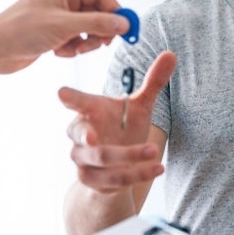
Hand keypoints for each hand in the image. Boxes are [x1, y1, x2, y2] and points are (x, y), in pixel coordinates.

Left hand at [0, 0, 133, 74]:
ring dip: (85, 42)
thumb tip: (123, 23)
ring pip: (87, 28)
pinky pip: (75, 39)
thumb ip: (98, 23)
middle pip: (96, 13)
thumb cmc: (20, 30)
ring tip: (73, 49)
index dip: (115, 11)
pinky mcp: (53, 32)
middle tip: (101, 44)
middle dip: (98, 31)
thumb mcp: (66, 26)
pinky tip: (59, 51)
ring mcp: (57, 15)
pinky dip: (72, 48)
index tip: (127, 27)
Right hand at [59, 51, 177, 192]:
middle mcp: (81, 136)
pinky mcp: (92, 180)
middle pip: (80, 135)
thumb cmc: (123, 129)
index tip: (62, 93)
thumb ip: (153, 83)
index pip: (76, 103)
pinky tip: (158, 168)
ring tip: (154, 150)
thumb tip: (172, 54)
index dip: (69, 98)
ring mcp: (83, 160)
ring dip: (129, 156)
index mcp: (89, 112)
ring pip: (102, 159)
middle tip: (92, 136)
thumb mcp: (139, 107)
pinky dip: (138, 174)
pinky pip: (115, 179)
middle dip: (87, 136)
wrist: (116, 168)